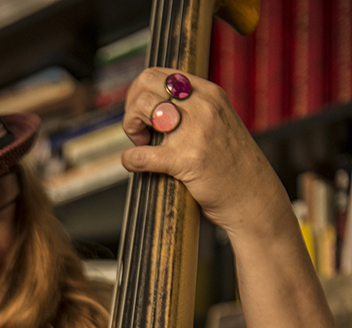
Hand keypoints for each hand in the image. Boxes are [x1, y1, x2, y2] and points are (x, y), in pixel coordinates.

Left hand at [121, 68, 288, 239]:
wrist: (253, 197)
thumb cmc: (232, 167)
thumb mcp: (218, 124)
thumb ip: (193, 112)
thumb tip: (156, 110)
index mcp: (209, 94)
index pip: (160, 74)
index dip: (141, 93)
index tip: (144, 117)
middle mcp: (203, 106)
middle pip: (147, 84)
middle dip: (133, 106)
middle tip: (139, 132)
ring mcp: (195, 132)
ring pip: (143, 108)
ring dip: (131, 126)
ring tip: (142, 146)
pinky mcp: (187, 161)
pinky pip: (142, 154)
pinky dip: (130, 160)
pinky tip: (133, 164)